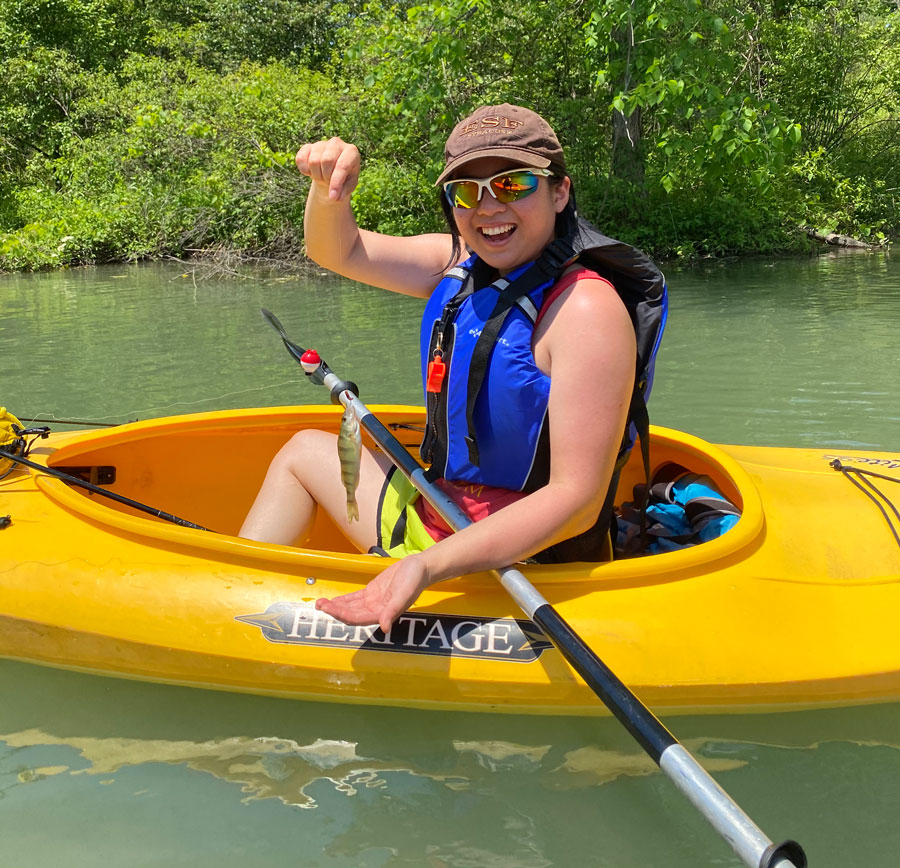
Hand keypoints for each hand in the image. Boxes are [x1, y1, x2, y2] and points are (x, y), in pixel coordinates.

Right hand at [295, 137, 359, 201]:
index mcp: (351, 151)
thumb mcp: (348, 186)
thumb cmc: (344, 180)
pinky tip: (310, 173)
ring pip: (313, 161)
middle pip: (326, 160)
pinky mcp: (308, 147)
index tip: (333, 197)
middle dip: (326, 177)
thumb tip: (334, 196)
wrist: (332, 174)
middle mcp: (336, 143)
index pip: (342, 166)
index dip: (336, 183)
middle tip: (328, 183)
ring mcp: (321, 144)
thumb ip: (344, 191)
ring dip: (316, 175)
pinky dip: (304, 170)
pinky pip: (301, 159)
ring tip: (322, 178)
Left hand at [315, 555, 431, 632]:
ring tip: (321, 602)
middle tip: (320, 604)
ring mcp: (373, 602)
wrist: (420, 567)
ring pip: (350, 607)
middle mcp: (376, 610)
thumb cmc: (415, 580)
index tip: (330, 609)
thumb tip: (385, 627)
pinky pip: (354, 599)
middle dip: (334, 611)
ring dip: (336, 606)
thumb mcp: (405, 593)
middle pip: (350, 614)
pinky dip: (343, 600)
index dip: (342, 615)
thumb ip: (393, 610)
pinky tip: (333, 601)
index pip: (358, 618)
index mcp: (383, 613)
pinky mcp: (372, 592)